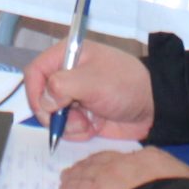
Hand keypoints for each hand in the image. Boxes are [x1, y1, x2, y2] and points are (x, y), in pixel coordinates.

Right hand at [25, 40, 153, 142]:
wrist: (154, 107)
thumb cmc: (125, 85)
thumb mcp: (94, 81)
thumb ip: (63, 86)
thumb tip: (44, 100)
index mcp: (68, 56)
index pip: (35, 71)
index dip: (34, 91)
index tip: (45, 110)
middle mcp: (67, 75)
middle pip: (40, 97)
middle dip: (54, 114)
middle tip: (73, 120)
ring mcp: (74, 97)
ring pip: (52, 116)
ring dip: (68, 125)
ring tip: (88, 123)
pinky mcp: (81, 116)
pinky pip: (67, 128)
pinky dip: (77, 132)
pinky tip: (94, 126)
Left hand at [59, 147, 188, 188]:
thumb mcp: (187, 181)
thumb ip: (174, 178)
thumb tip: (174, 183)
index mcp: (150, 157)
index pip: (127, 157)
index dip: (114, 161)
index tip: (109, 164)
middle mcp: (126, 162)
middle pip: (103, 160)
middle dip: (91, 163)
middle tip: (81, 167)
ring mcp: (108, 176)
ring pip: (87, 172)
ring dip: (76, 174)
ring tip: (68, 176)